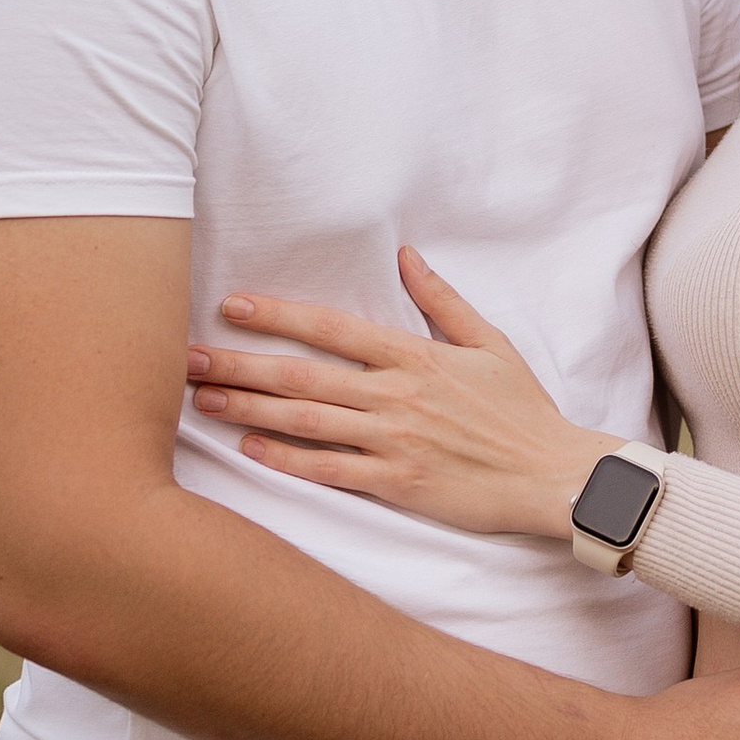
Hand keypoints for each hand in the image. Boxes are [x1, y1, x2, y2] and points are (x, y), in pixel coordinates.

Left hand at [185, 250, 601, 540]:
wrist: (552, 474)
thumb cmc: (522, 410)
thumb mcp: (489, 343)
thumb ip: (441, 300)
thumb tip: (406, 256)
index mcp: (415, 356)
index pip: (332, 328)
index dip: (278, 315)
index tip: (232, 306)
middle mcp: (397, 395)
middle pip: (303, 375)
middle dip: (242, 363)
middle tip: (187, 358)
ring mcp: (394, 441)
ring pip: (306, 421)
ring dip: (250, 408)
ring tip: (203, 399)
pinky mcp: (397, 483)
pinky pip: (330, 470)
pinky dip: (287, 460)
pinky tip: (249, 449)